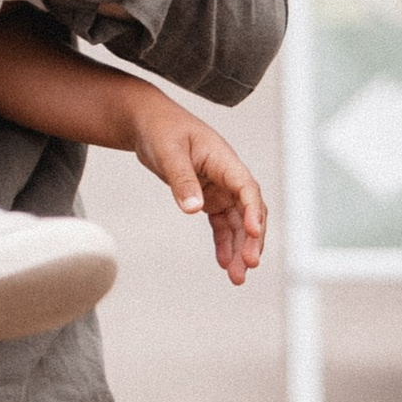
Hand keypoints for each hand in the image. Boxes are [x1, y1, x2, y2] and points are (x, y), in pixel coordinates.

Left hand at [115, 85, 267, 284]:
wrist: (147, 124)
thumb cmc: (160, 130)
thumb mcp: (168, 152)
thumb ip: (181, 180)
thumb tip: (194, 209)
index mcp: (224, 159)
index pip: (247, 188)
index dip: (254, 211)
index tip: (254, 232)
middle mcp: (228, 175)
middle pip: (249, 210)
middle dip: (252, 239)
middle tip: (249, 265)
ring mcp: (220, 188)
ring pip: (238, 222)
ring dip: (239, 248)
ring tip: (237, 277)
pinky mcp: (208, 197)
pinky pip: (222, 224)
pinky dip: (224, 243)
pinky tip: (224, 263)